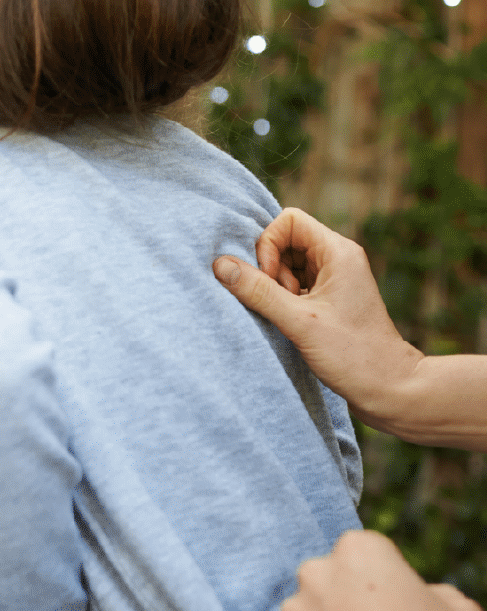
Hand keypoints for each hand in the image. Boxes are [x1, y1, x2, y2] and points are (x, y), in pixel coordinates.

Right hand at [213, 208, 422, 427]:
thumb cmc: (354, 355)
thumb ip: (258, 291)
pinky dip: (285, 298)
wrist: (390, 389)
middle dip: (271, 268)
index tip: (271, 280)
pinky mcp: (330, 296)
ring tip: (290, 314)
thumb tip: (220, 264)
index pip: (289, 220)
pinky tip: (293, 321)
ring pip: (287, 262)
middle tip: (281, 301)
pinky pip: (295, 282)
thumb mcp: (299, 322)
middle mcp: (339, 258)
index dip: (269, 244)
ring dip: (276, 286)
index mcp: (338, 252)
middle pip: (285, 240)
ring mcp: (335, 277)